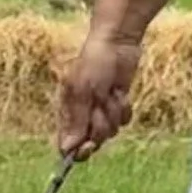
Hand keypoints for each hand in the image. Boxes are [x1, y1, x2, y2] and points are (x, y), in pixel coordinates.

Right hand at [57, 24, 143, 158]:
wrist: (118, 42)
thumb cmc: (95, 62)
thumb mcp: (83, 90)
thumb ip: (76, 120)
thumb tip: (66, 149)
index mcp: (68, 113)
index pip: (68, 146)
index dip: (79, 150)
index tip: (88, 145)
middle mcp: (83, 117)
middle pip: (92, 142)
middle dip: (101, 125)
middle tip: (102, 106)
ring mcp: (101, 113)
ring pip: (110, 132)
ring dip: (114, 113)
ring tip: (112, 92)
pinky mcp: (117, 107)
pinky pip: (123, 121)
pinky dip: (124, 108)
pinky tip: (120, 92)